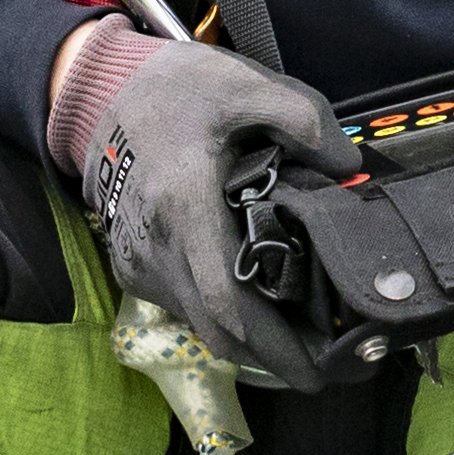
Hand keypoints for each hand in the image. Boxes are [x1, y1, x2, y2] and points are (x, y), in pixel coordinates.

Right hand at [41, 24, 348, 390]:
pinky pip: (183, 307)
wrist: (103, 93)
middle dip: (272, 358)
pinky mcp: (132, 265)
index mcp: (185, 204)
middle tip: (329, 366)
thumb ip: (304, 119)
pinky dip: (222, 320)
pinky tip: (260, 309)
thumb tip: (350, 169)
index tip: (317, 372)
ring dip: (249, 341)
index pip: (228, 299)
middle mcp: (156, 245)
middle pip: (217, 330)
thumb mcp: (244, 82)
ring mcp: (138, 260)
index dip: (273, 345)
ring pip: (200, 323)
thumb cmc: (178, 89)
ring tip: (304, 338)